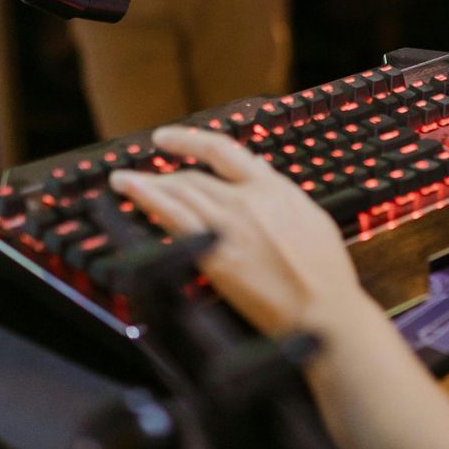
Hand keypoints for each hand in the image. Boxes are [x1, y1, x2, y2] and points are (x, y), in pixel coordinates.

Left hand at [109, 126, 373, 338]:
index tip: (166, 139)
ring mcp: (228, 226)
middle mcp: (247, 200)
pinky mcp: (214, 255)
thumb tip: (261, 182)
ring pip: (177, 193)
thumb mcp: (311, 218)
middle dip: (162, 173)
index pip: (223, 150)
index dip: (189, 140)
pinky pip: (173, 219)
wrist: (324, 310)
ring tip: (122, 180)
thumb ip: (281, 197)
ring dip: (144, 183)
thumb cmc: (325, 274)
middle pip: (193, 176)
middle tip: (140, 175)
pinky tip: (131, 195)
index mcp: (274, 188)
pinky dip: (148, 201)